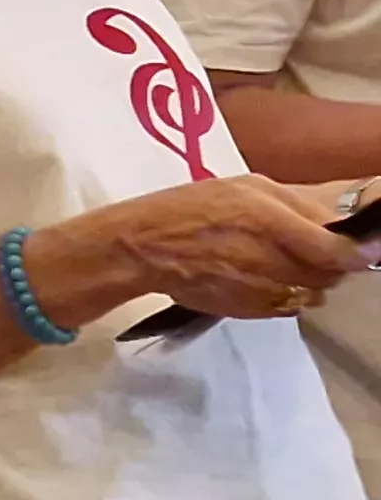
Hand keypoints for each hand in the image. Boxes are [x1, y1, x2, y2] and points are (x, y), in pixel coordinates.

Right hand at [77, 175, 376, 320]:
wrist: (141, 249)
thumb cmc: (190, 209)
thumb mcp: (246, 187)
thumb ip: (299, 206)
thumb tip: (343, 230)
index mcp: (270, 219)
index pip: (337, 249)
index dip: (357, 252)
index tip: (365, 249)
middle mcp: (271, 258)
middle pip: (331, 273)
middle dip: (329, 262)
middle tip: (307, 246)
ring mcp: (262, 290)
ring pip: (313, 292)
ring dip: (307, 279)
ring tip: (278, 260)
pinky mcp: (251, 311)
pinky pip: (289, 306)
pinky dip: (284, 293)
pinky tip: (259, 276)